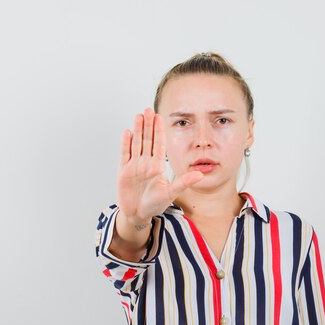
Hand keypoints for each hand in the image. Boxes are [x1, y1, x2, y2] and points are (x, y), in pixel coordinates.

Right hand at [116, 108, 203, 223]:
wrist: (138, 214)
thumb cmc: (155, 205)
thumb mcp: (171, 193)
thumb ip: (184, 182)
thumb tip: (200, 174)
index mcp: (157, 166)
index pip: (159, 144)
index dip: (159, 130)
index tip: (160, 117)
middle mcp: (146, 163)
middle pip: (147, 140)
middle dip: (148, 125)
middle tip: (149, 110)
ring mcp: (134, 166)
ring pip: (136, 143)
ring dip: (137, 130)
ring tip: (139, 116)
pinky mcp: (123, 171)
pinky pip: (125, 154)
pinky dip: (126, 143)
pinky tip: (127, 132)